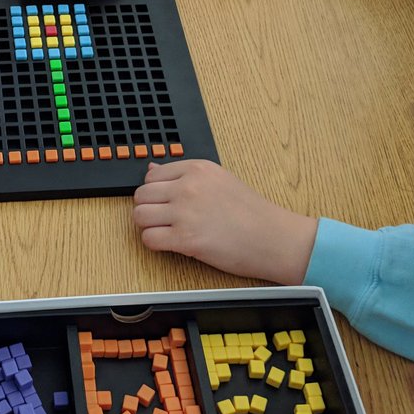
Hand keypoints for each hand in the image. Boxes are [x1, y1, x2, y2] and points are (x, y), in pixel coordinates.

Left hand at [132, 159, 317, 284]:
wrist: (274, 238)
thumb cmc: (252, 214)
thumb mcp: (220, 180)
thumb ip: (186, 175)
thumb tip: (152, 169)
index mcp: (197, 169)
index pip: (151, 175)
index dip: (155, 192)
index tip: (165, 203)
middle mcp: (188, 186)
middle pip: (141, 195)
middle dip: (148, 209)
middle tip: (163, 220)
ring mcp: (185, 212)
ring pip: (139, 216)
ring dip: (148, 226)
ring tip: (166, 232)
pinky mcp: (185, 238)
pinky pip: (148, 239)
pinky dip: (154, 244)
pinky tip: (170, 244)